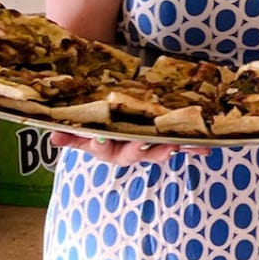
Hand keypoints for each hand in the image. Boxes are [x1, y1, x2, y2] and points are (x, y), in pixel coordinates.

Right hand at [49, 130, 208, 165]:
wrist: (113, 106)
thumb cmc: (97, 115)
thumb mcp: (82, 122)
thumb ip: (69, 131)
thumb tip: (52, 137)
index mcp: (103, 146)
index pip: (99, 147)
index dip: (99, 145)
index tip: (101, 139)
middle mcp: (125, 150)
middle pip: (132, 153)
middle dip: (142, 150)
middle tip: (153, 145)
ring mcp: (146, 147)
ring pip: (156, 151)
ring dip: (169, 149)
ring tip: (178, 145)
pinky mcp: (164, 141)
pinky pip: (179, 145)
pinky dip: (193, 148)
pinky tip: (206, 149)